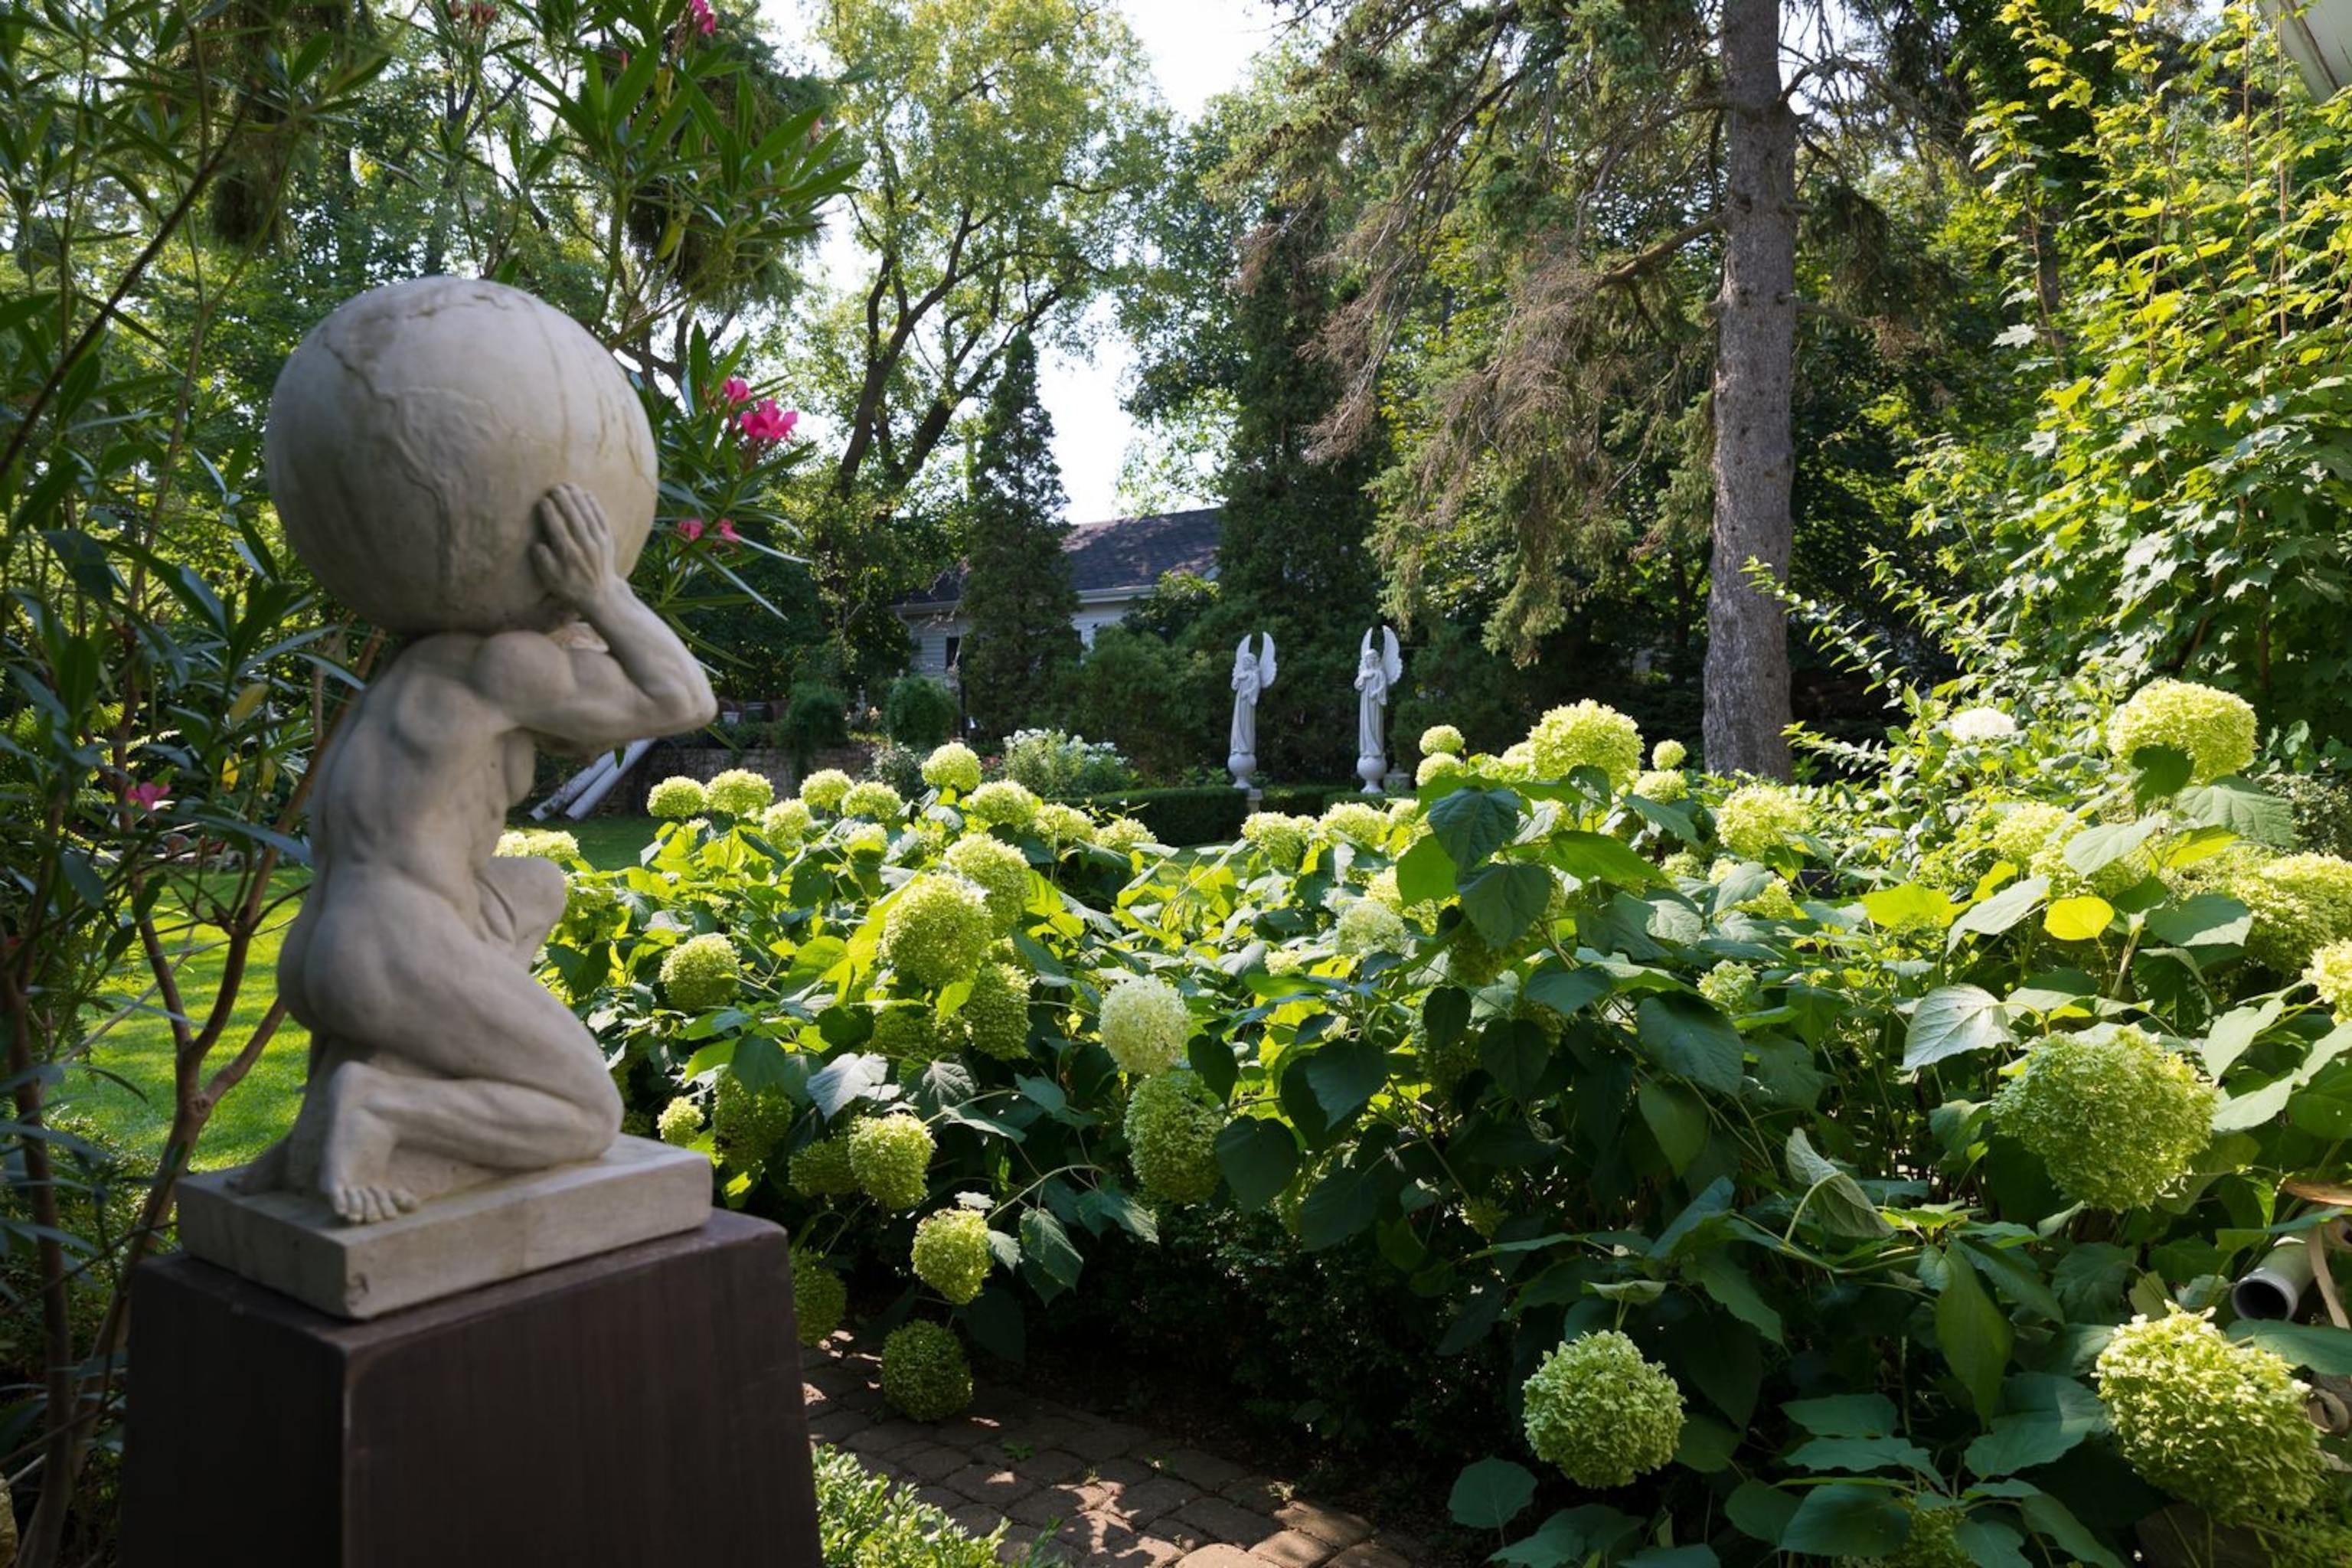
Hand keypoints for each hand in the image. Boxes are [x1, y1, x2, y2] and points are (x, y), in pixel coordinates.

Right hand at [530, 484, 616, 609]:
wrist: (601, 594)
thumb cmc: (571, 586)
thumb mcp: (551, 580)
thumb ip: (543, 562)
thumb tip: (537, 545)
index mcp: (569, 555)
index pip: (557, 529)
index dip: (550, 513)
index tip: (542, 500)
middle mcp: (585, 547)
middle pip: (573, 518)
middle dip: (563, 500)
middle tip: (554, 488)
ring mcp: (599, 542)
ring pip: (588, 515)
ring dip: (578, 498)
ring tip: (568, 485)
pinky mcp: (608, 540)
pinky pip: (601, 518)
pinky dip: (595, 505)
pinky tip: (587, 494)